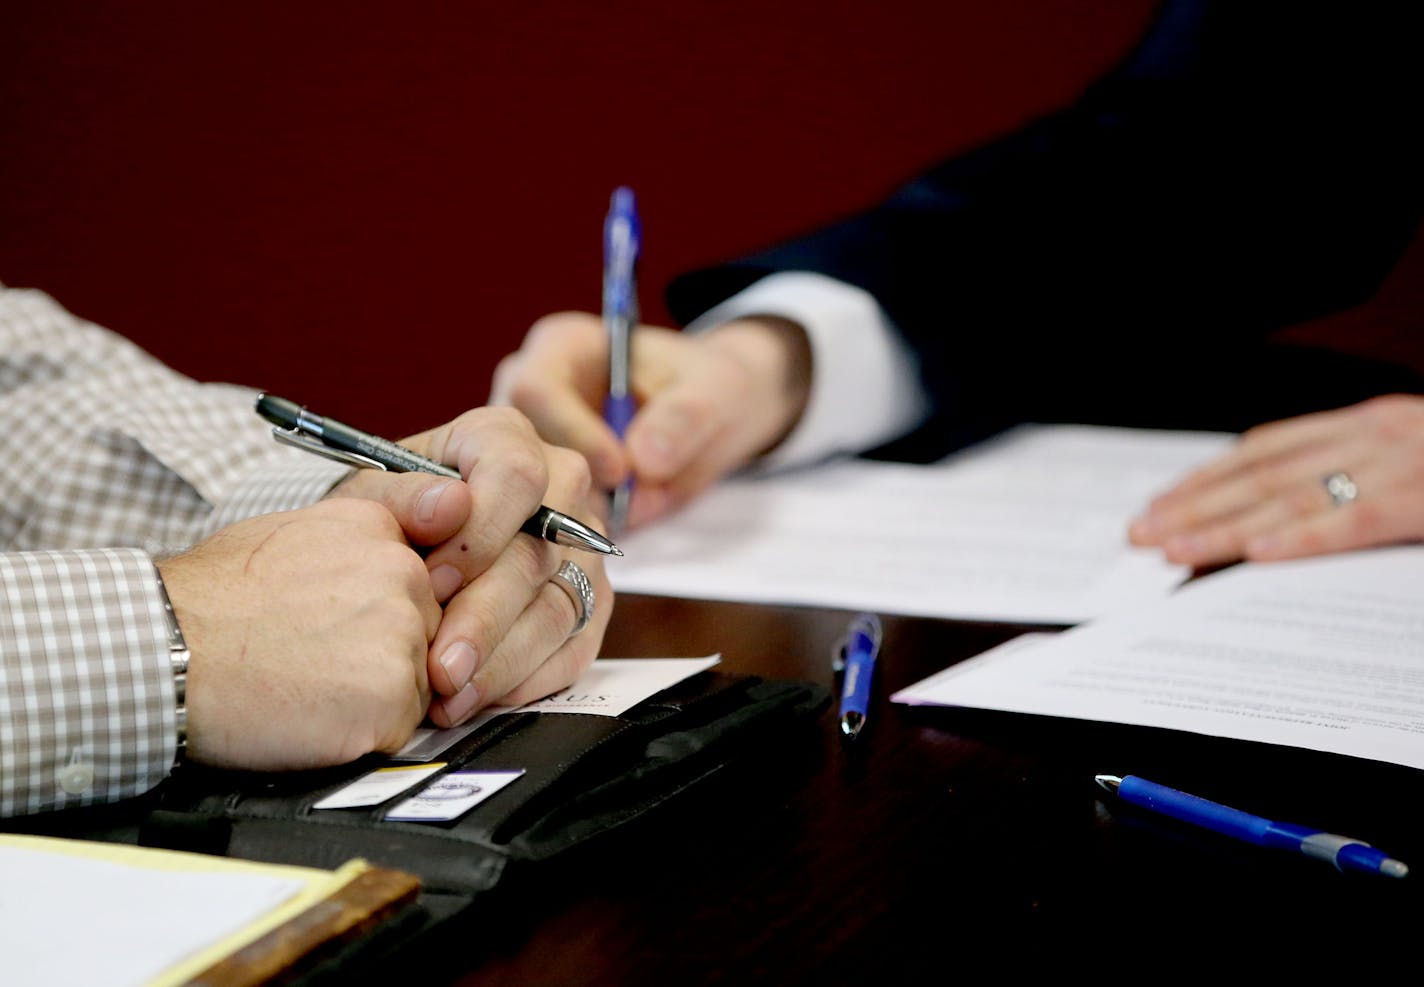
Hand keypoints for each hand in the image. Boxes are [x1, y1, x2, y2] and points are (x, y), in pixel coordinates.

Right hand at [159, 499, 440, 770]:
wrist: (164, 653)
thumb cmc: (213, 600)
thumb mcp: (292, 533)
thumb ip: (366, 534)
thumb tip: (448, 512)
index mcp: (378, 528)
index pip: (417, 579)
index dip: (375, 611)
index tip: (331, 621)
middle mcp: (401, 572)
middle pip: (426, 630)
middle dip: (381, 653)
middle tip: (311, 655)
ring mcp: (400, 634)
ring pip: (416, 680)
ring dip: (373, 695)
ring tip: (307, 682)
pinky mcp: (391, 696)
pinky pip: (400, 726)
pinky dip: (363, 734)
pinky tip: (313, 714)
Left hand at [329, 406, 611, 725]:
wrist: (389, 554)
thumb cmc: (382, 518)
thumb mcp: (368, 497)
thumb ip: (400, 496)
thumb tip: (448, 507)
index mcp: (504, 438)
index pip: (517, 474)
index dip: (479, 532)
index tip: (432, 579)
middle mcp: (558, 488)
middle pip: (539, 553)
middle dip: (484, 617)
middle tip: (439, 665)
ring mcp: (581, 549)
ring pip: (558, 609)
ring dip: (501, 661)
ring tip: (448, 695)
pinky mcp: (589, 604)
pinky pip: (573, 650)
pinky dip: (524, 680)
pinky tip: (477, 697)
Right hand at [490, 311, 811, 527]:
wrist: (715, 416)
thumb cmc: (713, 385)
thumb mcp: (718, 389)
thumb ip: (685, 417)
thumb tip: (643, 461)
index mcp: (563, 348)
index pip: (535, 389)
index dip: (572, 433)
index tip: (620, 470)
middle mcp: (532, 395)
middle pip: (513, 446)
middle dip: (562, 485)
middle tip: (620, 510)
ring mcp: (530, 446)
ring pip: (523, 492)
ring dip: (569, 518)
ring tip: (620, 522)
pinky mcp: (544, 491)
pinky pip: (541, 524)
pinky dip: (575, 538)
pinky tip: (610, 534)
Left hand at [1128, 395, 1423, 566]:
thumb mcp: (1410, 462)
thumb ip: (1351, 481)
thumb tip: (1273, 522)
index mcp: (1364, 424)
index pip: (1264, 450)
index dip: (1206, 478)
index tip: (1159, 505)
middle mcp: (1371, 436)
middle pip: (1262, 475)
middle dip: (1194, 506)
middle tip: (1140, 533)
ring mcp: (1396, 465)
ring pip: (1291, 497)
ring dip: (1225, 527)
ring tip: (1172, 550)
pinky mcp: (1421, 500)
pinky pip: (1353, 521)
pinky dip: (1299, 538)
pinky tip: (1254, 555)